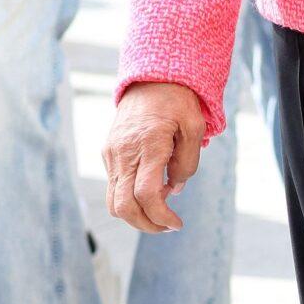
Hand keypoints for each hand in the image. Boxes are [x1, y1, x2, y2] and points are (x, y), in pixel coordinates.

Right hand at [105, 82, 205, 234]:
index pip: (146, 195)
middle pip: (124, 207)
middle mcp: (124, 152)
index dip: (161, 216)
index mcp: (149, 145)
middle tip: (168, 226)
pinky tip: (151, 190)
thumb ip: (187, 163)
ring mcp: (112, 154)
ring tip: (159, 211)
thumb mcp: (195, 127)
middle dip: (146, 225)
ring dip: (136, 216)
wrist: (149, 77)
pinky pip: (114, 187)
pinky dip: (130, 199)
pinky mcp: (108, 153)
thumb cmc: (177, 101)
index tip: (177, 224)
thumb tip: (174, 190)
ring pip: (113, 202)